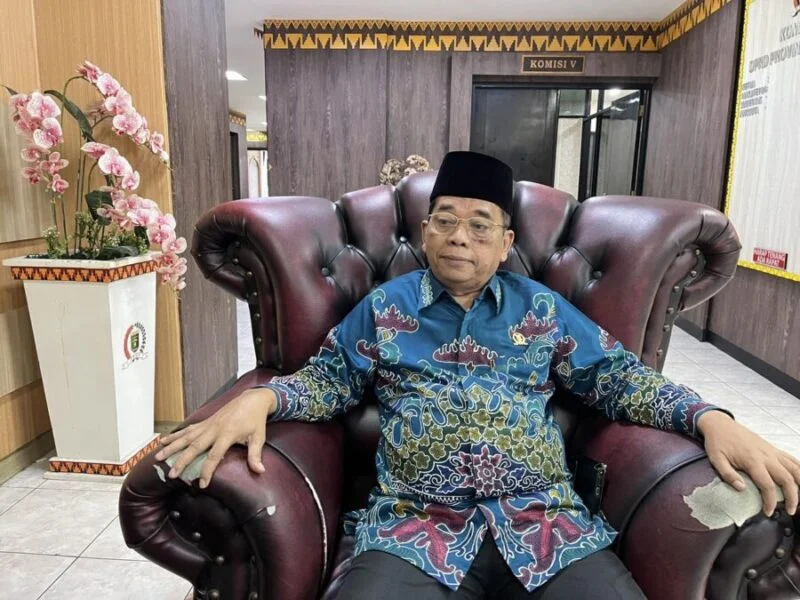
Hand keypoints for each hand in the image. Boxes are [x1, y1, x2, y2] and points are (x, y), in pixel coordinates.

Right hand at [154, 388, 277, 488]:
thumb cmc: (255, 420)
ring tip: (158, 457)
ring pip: (186, 437)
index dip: (207, 471)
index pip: (214, 456)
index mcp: (227, 434)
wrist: (252, 399)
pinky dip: (175, 435)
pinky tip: (163, 440)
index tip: (201, 485)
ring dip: (171, 447)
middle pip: (194, 447)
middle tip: (171, 474)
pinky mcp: (205, 422)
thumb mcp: (258, 437)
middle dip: (181, 461)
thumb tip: (260, 471)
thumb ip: (255, 454)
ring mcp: (207, 425)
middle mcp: (214, 429)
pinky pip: (187, 429)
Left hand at [699, 410, 799, 515]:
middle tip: (789, 511)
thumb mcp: (716, 459)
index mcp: (752, 460)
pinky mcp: (773, 448)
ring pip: (795, 469)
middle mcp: (766, 456)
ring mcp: (772, 451)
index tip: (768, 512)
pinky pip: (792, 459)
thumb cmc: (717, 442)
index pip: (767, 485)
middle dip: (792, 497)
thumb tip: (741, 489)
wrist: (720, 424)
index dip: (770, 501)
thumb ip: (728, 475)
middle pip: (787, 479)